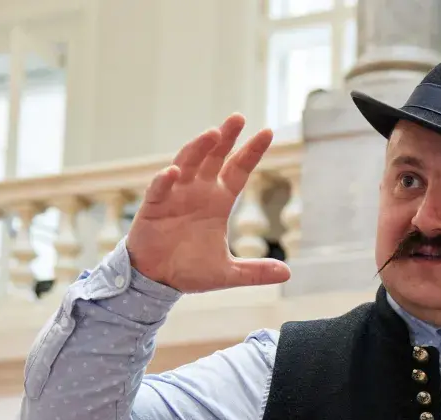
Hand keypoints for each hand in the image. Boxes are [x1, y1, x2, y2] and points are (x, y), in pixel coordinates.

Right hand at [127, 114, 291, 292]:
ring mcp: (175, 196)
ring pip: (187, 164)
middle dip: (225, 138)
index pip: (238, 170)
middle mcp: (198, 192)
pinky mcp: (153, 207)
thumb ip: (255, 271)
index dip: (251, 151)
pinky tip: (174, 171)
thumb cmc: (189, 270)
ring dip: (198, 149)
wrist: (157, 281)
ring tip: (212, 133)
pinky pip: (159, 190)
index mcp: (218, 201)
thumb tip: (288, 274)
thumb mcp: (228, 273)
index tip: (268, 132)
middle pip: (214, 158)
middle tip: (238, 118)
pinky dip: (165, 180)